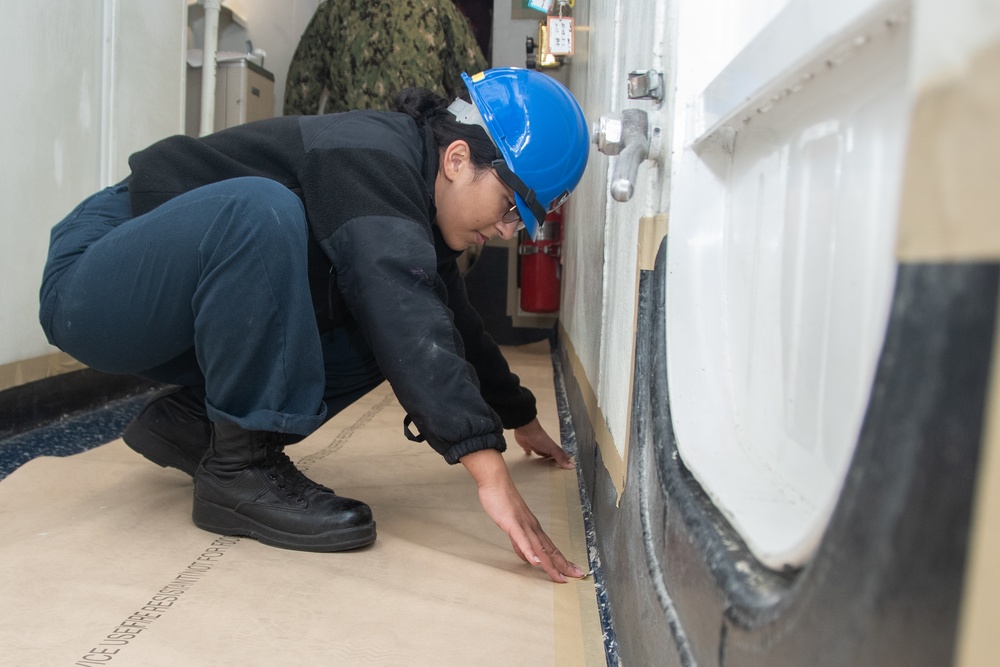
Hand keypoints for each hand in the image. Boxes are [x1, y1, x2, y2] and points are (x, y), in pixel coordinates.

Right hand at [461, 449, 584, 582]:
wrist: (496, 482)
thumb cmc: (503, 502)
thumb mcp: (513, 527)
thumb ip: (520, 543)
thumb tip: (527, 558)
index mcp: (534, 529)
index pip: (552, 549)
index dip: (563, 562)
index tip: (573, 572)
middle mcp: (533, 528)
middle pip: (551, 550)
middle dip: (564, 566)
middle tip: (578, 576)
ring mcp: (524, 525)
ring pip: (540, 548)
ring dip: (551, 564)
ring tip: (560, 577)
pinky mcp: (512, 523)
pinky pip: (522, 539)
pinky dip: (529, 551)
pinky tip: (535, 562)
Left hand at [513, 418, 573, 468]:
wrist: (527, 431)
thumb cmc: (541, 439)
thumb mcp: (553, 449)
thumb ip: (561, 457)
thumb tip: (572, 466)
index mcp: (552, 449)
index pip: (560, 456)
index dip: (563, 461)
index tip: (566, 470)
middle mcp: (546, 448)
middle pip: (550, 457)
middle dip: (553, 462)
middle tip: (554, 472)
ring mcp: (537, 447)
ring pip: (541, 455)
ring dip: (542, 460)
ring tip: (543, 469)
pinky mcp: (528, 447)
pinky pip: (529, 452)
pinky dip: (529, 455)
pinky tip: (529, 459)